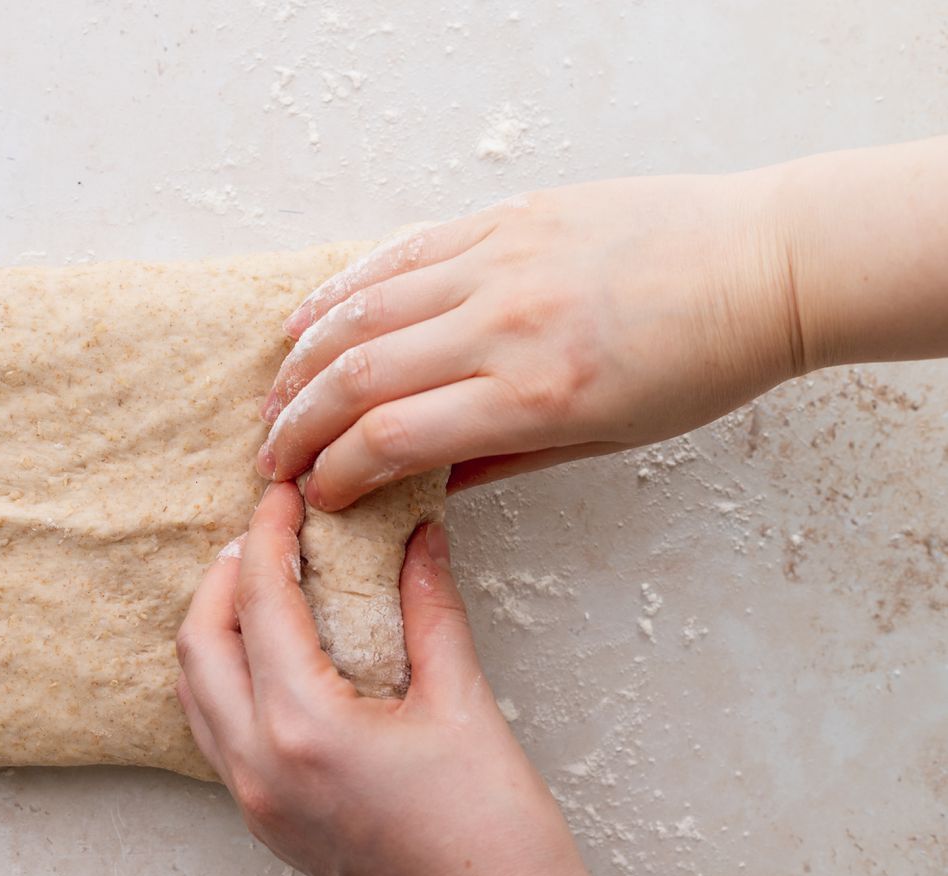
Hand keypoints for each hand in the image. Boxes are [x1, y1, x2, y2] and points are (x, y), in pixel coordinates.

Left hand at [175, 482, 651, 875]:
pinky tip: (275, 653)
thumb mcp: (464, 705)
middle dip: (225, 574)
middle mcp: (260, 767)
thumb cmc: (497, 842)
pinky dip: (228, 676)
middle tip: (270, 532)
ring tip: (267, 583)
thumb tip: (416, 536)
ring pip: (195, 690)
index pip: (258, 601)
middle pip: (199, 641)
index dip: (267, 534)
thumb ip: (427, 607)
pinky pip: (216, 730)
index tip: (285, 494)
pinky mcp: (267, 822)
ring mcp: (255, 802)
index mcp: (304, 730)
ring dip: (217, 626)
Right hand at [255, 170, 800, 508]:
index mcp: (537, 395)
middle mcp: (506, 325)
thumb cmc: (700, 364)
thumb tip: (422, 483)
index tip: (313, 497)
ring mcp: (499, 262)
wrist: (763, 264)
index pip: (394, 439)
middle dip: (295, 426)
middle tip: (269, 459)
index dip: (334, 474)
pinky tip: (307, 320)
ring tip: (273, 398)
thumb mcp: (607, 439)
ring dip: (302, 361)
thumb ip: (503, 460)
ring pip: (362, 311)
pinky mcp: (502, 220)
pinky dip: (342, 288)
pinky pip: (400, 253)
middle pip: (358, 377)